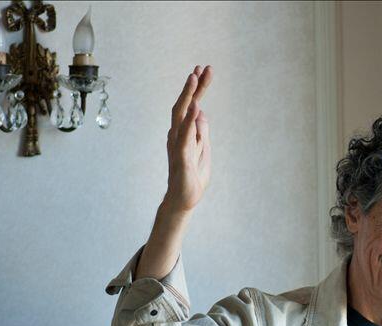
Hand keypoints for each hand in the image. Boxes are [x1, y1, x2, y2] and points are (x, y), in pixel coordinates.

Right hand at [164, 65, 212, 212]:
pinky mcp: (181, 159)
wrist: (182, 201)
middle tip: (200, 68)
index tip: (204, 70)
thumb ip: (201, 133)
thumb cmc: (192, 178)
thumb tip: (202, 113)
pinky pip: (185, 138)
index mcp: (185, 133)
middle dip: (193, 86)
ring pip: (181, 117)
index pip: (192, 107)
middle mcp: (178, 136)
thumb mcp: (202, 151)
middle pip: (185, 106)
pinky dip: (190, 123)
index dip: (197, 89)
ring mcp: (178, 146)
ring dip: (188, 97)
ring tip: (194, 79)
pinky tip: (196, 110)